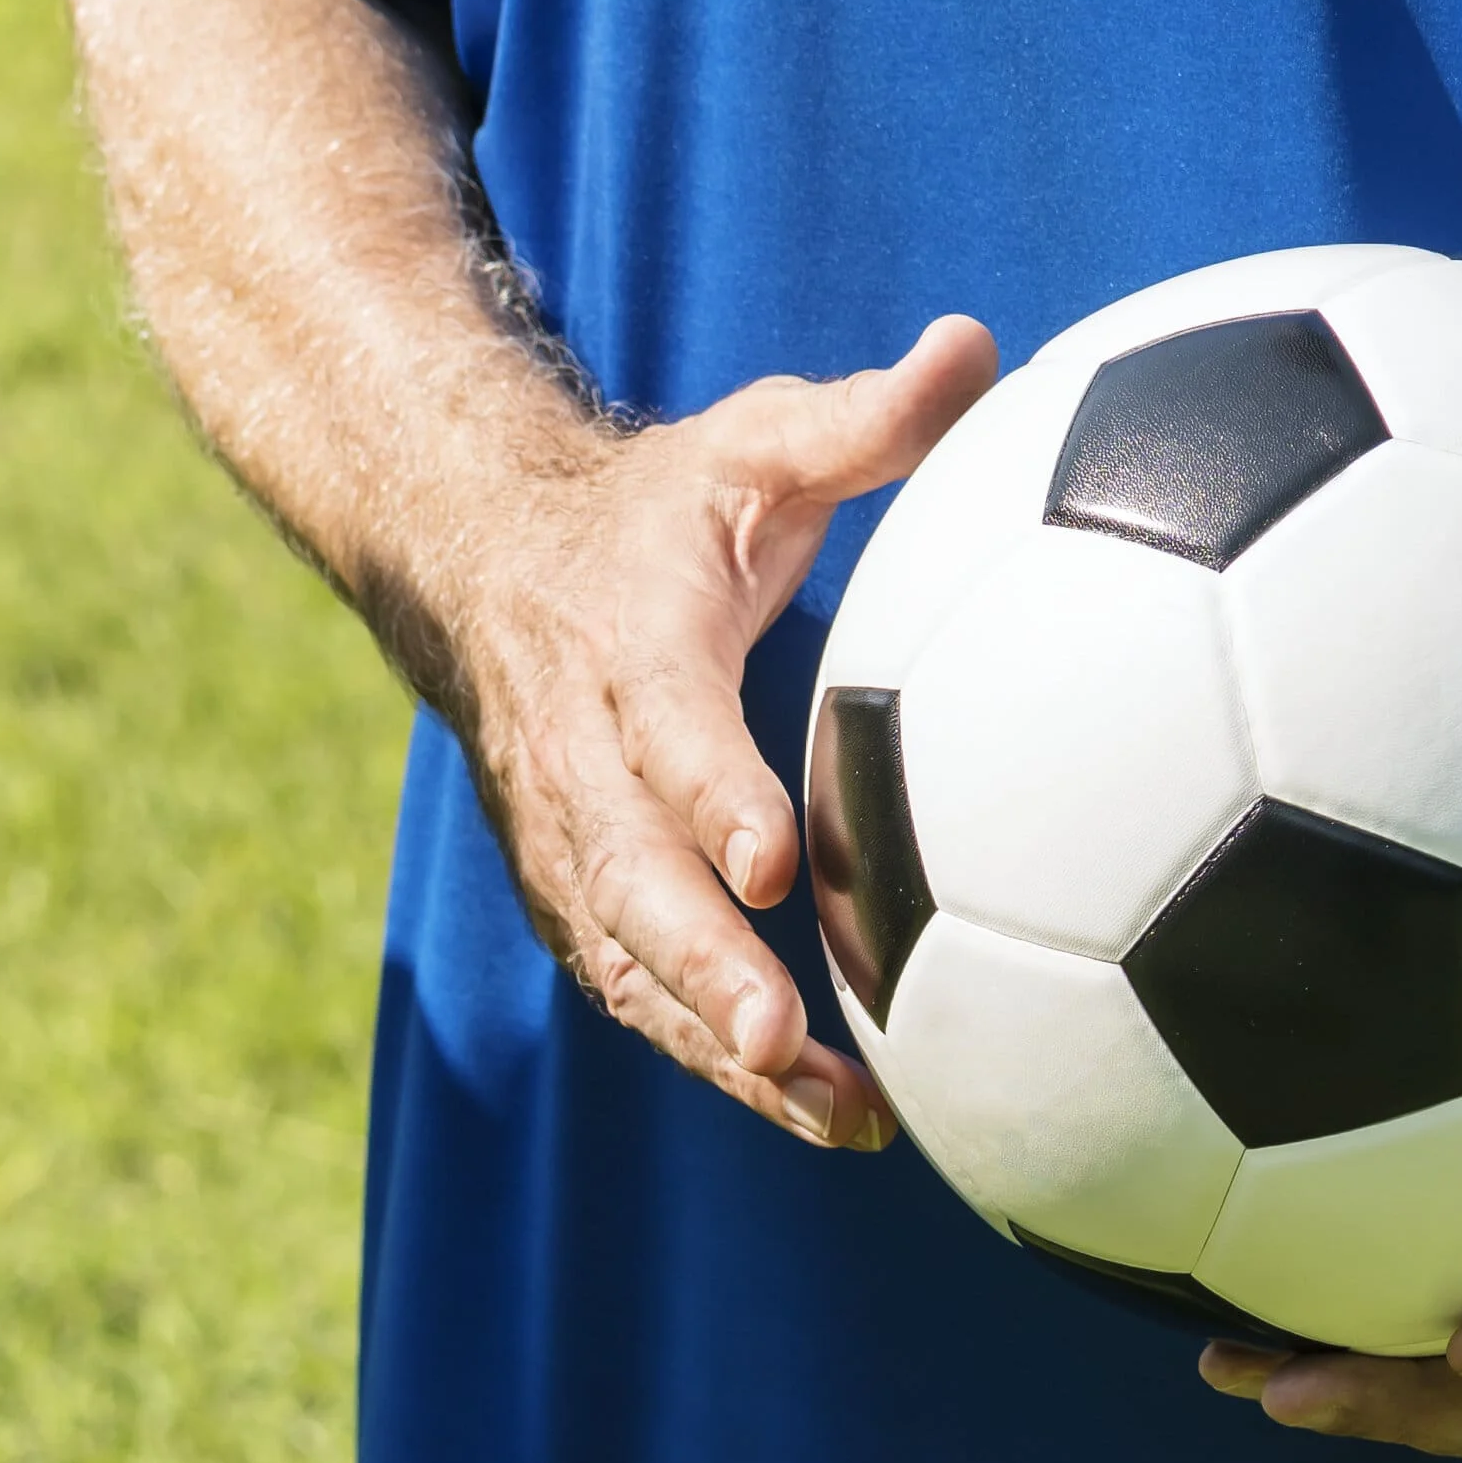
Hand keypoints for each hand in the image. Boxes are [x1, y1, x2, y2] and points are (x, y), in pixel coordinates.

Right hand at [412, 317, 999, 1148]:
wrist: (485, 560)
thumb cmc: (660, 504)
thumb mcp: (752, 438)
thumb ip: (864, 414)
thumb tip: (977, 345)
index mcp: (629, 647)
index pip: (663, 729)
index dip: (707, 795)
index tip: (770, 860)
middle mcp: (578, 759)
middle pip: (625, 881)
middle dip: (700, 967)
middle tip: (783, 1038)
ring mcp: (565, 841)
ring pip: (626, 963)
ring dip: (718, 1046)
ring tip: (839, 1117)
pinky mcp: (576, 894)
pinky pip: (635, 990)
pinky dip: (711, 1056)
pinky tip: (820, 1111)